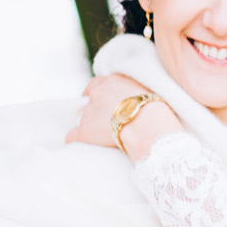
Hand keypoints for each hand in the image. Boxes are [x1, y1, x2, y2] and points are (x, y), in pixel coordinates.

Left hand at [65, 73, 183, 157]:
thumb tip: (137, 102)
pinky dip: (76, 140)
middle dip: (94, 111)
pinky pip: (71, 135)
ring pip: (82, 119)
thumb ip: (135, 92)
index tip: (103, 104)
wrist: (147, 123)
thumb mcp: (146, 91)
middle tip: (106, 122)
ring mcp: (89, 111)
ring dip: (90, 127)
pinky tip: (84, 144)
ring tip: (104, 137)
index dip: (98, 95)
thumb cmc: (155, 109)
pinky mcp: (84, 130)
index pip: (96, 84)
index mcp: (112, 82)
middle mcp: (97, 93)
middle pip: (87, 101)